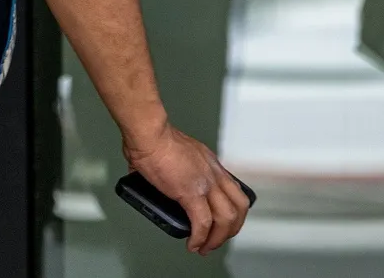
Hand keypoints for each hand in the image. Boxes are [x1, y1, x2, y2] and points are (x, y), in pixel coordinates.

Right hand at [122, 120, 249, 254]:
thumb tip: (144, 173)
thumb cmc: (152, 137)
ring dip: (217, 238)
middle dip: (231, 229)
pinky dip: (199, 238)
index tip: (222, 223)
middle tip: (217, 240)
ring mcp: (205, 184)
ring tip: (205, 248)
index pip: (234, 190)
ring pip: (226, 218)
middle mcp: (213, 174)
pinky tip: (192, 245)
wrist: (149, 134)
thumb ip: (166, 164)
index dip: (232, 211)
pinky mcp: (191, 193)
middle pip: (239, 207)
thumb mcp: (172, 151)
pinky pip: (202, 223)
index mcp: (210, 163)